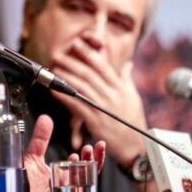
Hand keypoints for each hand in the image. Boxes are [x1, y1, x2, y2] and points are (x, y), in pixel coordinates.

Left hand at [25, 114, 105, 191]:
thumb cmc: (24, 183)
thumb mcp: (32, 156)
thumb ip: (40, 139)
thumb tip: (46, 119)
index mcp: (63, 176)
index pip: (83, 166)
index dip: (92, 157)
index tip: (95, 145)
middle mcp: (64, 188)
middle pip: (85, 177)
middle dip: (91, 163)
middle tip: (90, 150)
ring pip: (76, 191)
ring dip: (80, 177)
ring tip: (80, 160)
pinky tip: (62, 181)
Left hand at [51, 39, 146, 166]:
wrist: (136, 146)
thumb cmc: (133, 121)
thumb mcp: (133, 97)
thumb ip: (127, 79)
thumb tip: (127, 64)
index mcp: (120, 88)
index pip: (103, 66)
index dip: (88, 53)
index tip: (76, 44)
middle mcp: (112, 95)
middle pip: (89, 74)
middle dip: (72, 63)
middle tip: (58, 55)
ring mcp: (103, 108)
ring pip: (82, 87)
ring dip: (66, 77)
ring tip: (55, 69)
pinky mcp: (95, 122)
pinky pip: (78, 107)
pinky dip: (65, 97)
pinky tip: (56, 91)